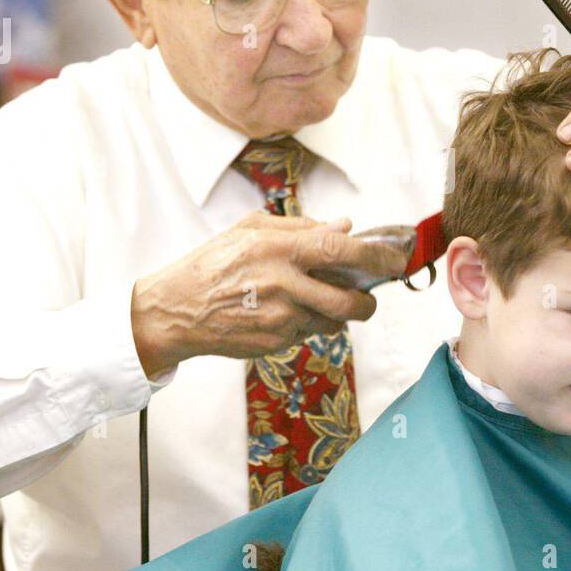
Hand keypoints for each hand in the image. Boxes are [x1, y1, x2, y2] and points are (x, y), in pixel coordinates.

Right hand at [129, 211, 408, 377]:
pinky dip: (307, 324)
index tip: (395, 259)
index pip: (341, 250)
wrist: (175, 311)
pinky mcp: (275, 343)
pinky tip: (283, 312)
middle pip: (349, 301)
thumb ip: (299, 227)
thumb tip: (343, 226)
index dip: (376, 256)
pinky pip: (308, 334)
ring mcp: (280, 319)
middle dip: (367, 302)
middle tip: (366, 296)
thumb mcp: (249, 231)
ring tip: (311, 299)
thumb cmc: (211, 265)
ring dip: (334, 313)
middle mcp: (284, 285)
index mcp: (278, 249)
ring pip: (332, 321)